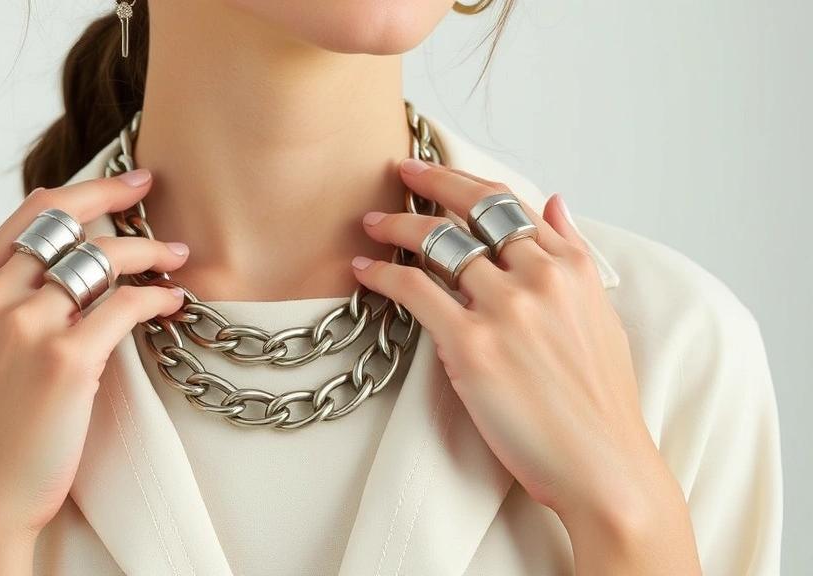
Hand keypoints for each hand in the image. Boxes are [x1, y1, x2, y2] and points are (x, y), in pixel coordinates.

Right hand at [0, 169, 186, 571]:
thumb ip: (7, 302)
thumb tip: (61, 269)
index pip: (32, 211)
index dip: (84, 188)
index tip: (123, 182)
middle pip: (68, 218)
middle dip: (117, 195)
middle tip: (154, 191)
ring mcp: (27, 326)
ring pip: (102, 257)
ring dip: (149, 250)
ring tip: (176, 256)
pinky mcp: (65, 361)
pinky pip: (127, 305)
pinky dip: (157, 296)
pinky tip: (172, 301)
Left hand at [352, 159, 700, 574]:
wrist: (604, 468)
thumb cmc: (599, 403)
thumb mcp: (600, 316)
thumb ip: (573, 255)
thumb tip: (554, 203)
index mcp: (571, 267)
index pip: (508, 204)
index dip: (464, 182)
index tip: (435, 172)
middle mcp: (540, 277)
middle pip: (470, 212)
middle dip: (429, 184)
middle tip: (398, 173)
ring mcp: (506, 309)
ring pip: (438, 243)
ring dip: (397, 227)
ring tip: (372, 223)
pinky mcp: (472, 346)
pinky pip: (415, 291)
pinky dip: (383, 275)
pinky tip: (364, 270)